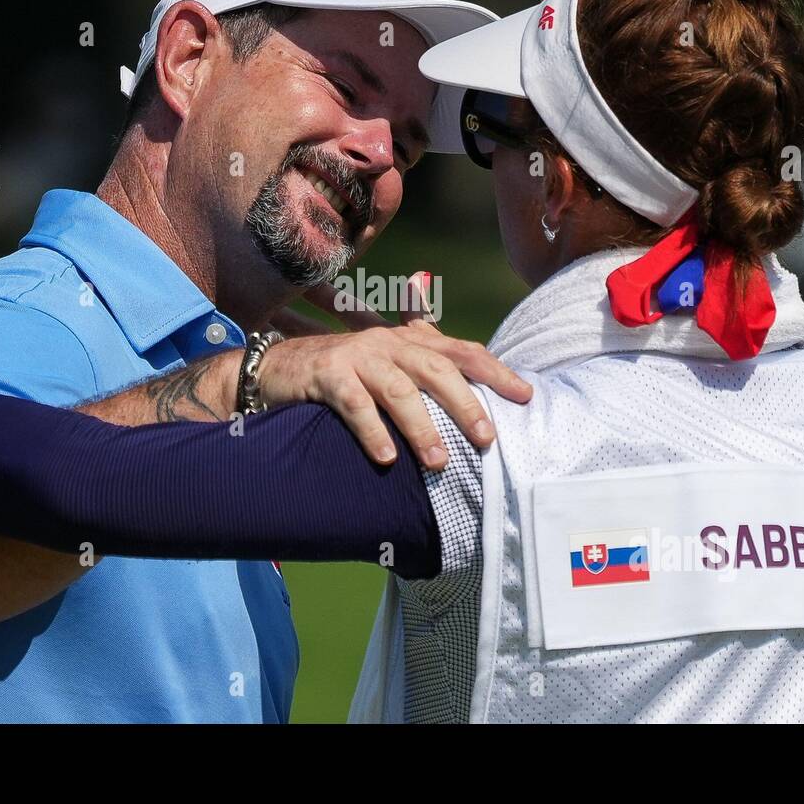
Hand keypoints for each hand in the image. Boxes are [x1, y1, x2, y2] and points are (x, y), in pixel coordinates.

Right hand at [257, 273, 530, 469]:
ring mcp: (357, 357)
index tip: (526, 396)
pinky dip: (372, 432)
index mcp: (409, 341)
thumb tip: (474, 395)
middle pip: (437, 370)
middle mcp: (387, 343)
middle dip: (465, 404)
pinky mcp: (327, 375)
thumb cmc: (343, 373)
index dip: (496, 371)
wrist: (277, 366)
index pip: (462, 352)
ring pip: (399, 390)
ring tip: (439, 462)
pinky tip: (386, 458)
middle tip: (487, 438)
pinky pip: (355, 405)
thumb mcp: (387, 364)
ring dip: (422, 427)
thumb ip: (426, 370)